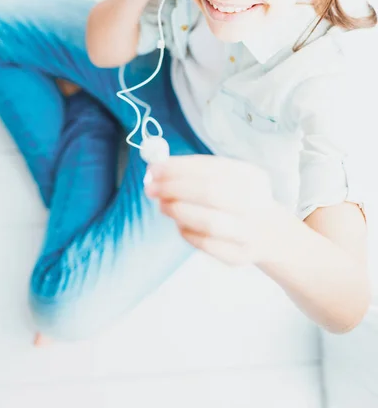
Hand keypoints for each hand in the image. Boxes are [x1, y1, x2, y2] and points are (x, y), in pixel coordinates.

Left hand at [144, 155, 283, 265]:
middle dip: (175, 189)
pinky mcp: (239, 256)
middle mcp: (255, 203)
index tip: (154, 168)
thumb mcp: (227, 178)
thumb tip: (157, 170)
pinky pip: (206, 245)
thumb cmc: (237, 199)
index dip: (179, 167)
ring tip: (163, 205)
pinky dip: (187, 232)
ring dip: (179, 211)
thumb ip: (194, 172)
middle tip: (151, 188)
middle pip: (211, 193)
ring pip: (210, 222)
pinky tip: (180, 224)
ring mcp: (249, 231)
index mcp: (251, 176)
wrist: (271, 234)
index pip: (211, 167)